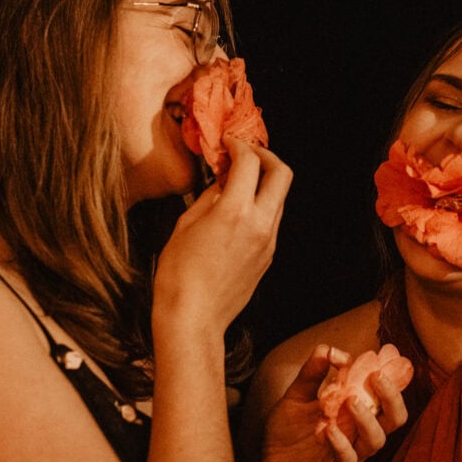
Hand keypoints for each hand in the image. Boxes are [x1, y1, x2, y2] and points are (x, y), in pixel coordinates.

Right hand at [152, 137, 291, 337]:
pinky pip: (272, 220)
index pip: (250, 162)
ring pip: (280, 198)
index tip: (228, 143)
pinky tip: (237, 210)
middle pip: (282, 174)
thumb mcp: (186, 224)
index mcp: (236, 211)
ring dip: (264, 182)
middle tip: (245, 154)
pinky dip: (260, 205)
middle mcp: (260, 224)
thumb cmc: (179, 274)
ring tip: (238, 182)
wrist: (193, 317)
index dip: (239, 145)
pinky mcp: (268, 256)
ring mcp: (268, 241)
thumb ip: (209, 195)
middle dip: (266, 156)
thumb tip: (222, 180)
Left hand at [257, 344, 408, 461]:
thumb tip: (328, 349)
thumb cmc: (287, 431)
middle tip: (377, 376)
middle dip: (391, 397)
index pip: (384, 396)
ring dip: (367, 419)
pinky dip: (342, 444)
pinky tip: (330, 429)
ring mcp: (349, 455)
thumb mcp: (297, 395)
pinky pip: (347, 461)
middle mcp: (358, 433)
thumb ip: (312, 373)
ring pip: (375, 440)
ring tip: (351, 400)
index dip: (390, 377)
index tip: (381, 355)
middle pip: (393, 419)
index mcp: (355, 413)